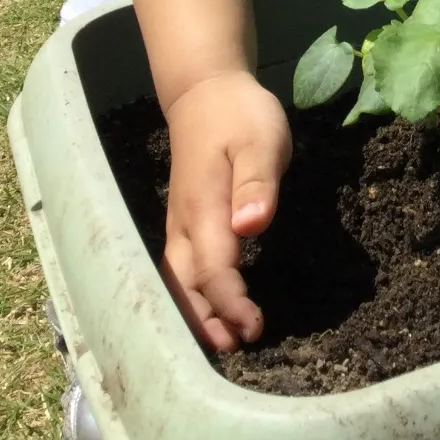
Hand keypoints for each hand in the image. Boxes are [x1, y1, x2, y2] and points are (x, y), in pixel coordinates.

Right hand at [160, 71, 291, 351]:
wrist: (206, 92)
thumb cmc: (240, 116)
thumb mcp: (261, 139)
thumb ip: (257, 182)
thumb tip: (252, 227)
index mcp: (204, 209)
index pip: (214, 270)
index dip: (231, 303)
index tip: (255, 327)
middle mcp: (184, 224)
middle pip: (185, 286)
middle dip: (205, 321)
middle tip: (236, 348)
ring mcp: (179, 223)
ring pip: (177, 280)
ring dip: (195, 313)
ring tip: (223, 340)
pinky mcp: (184, 220)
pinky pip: (181, 268)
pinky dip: (191, 294)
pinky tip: (211, 305)